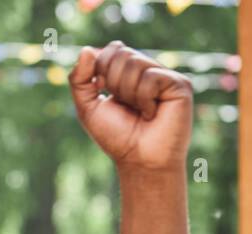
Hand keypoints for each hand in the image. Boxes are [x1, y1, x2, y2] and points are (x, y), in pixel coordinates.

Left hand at [69, 42, 192, 172]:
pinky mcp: (180, 83)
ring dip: (127, 93)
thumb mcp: (88, 107)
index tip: (104, 92)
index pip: (112, 50)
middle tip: (124, 105)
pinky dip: (144, 99)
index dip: (101, 70)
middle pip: (121, 54)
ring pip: (135, 64)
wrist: (139, 159)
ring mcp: (165, 75)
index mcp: (128, 73)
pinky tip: (152, 113)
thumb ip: (80, 80)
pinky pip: (151, 77)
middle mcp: (148, 70)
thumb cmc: (116, 136)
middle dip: (113, 83)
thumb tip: (86, 50)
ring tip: (139, 111)